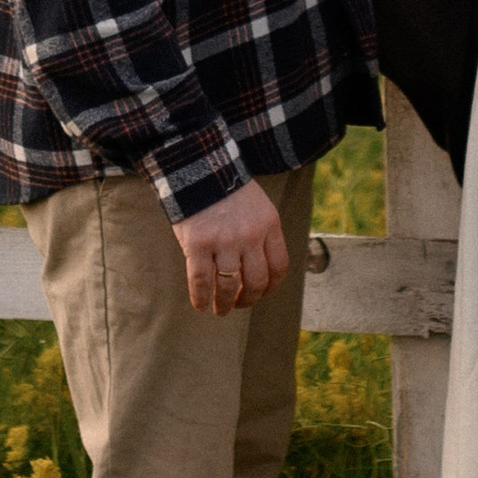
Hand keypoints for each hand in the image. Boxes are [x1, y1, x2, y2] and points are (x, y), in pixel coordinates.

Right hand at [172, 182, 289, 316]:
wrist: (200, 168)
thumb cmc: (229, 191)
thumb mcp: (258, 207)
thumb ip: (262, 234)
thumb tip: (260, 270)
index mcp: (269, 225)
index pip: (279, 267)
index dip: (272, 287)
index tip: (262, 293)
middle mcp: (250, 235)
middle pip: (256, 281)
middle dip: (249, 299)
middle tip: (240, 305)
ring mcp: (224, 241)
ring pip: (229, 286)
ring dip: (225, 304)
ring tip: (220, 310)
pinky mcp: (198, 244)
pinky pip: (201, 281)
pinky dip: (201, 297)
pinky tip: (200, 305)